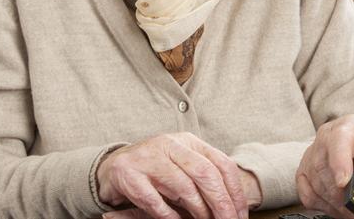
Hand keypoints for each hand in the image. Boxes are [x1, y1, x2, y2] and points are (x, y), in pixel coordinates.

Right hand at [96, 132, 252, 218]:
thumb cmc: (157, 169)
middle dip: (221, 202)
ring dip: (198, 210)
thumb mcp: (183, 164)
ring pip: (182, 186)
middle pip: (205, 174)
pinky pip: (154, 200)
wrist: (113, 165)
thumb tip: (233, 205)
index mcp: (189, 141)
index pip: (221, 163)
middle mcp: (170, 145)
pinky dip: (169, 215)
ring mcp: (148, 158)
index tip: (241, 213)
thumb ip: (204, 177)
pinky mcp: (129, 175)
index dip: (234, 191)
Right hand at [296, 114, 353, 218]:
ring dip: (335, 205)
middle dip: (341, 195)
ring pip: (315, 183)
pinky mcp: (304, 173)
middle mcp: (328, 136)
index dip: (339, 160)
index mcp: (352, 127)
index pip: (340, 137)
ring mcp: (313, 153)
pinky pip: (308, 195)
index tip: (343, 183)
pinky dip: (324, 207)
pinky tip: (340, 209)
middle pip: (324, 166)